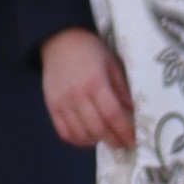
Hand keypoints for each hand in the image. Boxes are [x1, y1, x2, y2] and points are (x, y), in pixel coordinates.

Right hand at [40, 25, 132, 152]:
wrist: (59, 40)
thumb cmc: (90, 51)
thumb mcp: (112, 64)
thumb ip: (121, 90)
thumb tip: (131, 113)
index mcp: (95, 82)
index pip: (112, 115)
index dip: (124, 131)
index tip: (132, 140)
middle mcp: (77, 94)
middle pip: (97, 128)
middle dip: (113, 140)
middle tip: (121, 143)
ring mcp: (62, 102)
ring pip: (80, 134)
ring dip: (95, 141)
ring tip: (104, 137)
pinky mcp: (51, 106)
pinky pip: (63, 132)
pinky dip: (77, 140)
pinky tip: (87, 136)